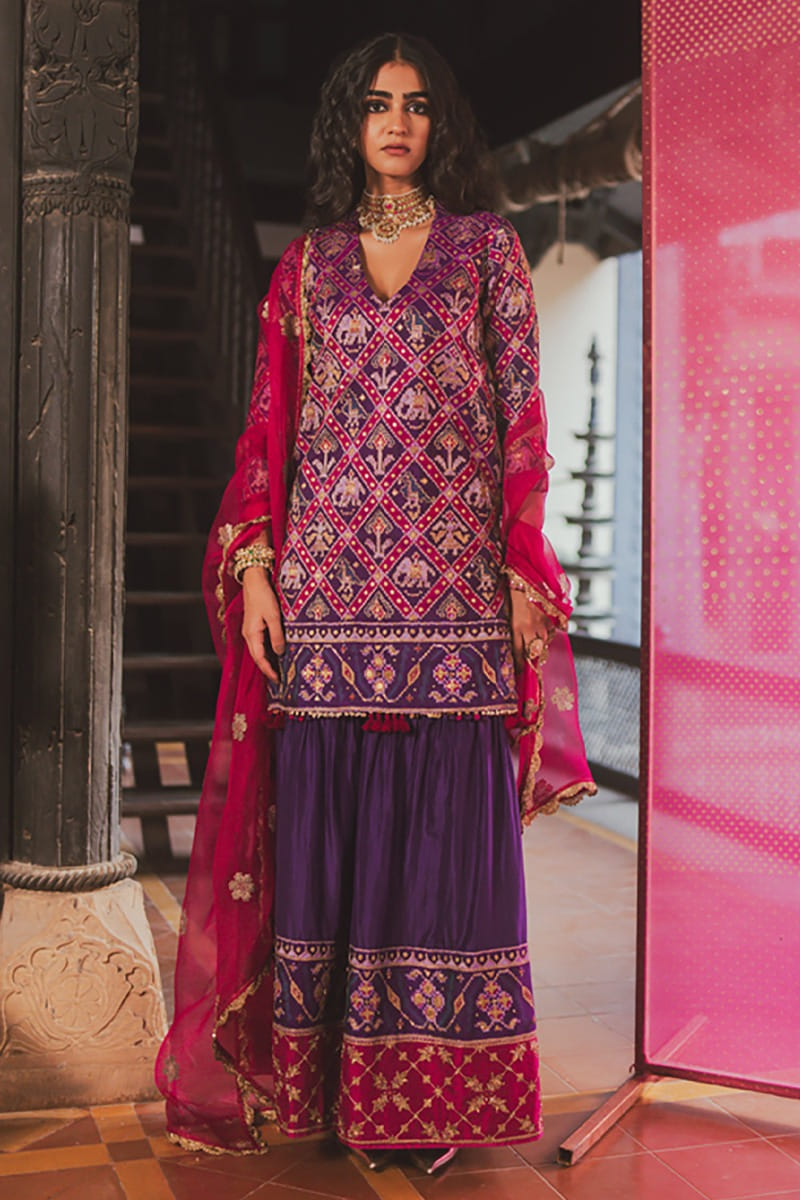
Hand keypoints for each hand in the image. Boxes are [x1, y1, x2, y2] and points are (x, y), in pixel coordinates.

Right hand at [241, 568, 284, 682]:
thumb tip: (280, 653)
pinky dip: (266, 650)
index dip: (268, 670)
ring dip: (267, 660)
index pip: (259, 658)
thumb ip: (277, 636)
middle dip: (267, 668)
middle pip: (257, 657)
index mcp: (251, 634)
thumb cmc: (264, 596)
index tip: (278, 680)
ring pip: (258, 650)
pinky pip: (259, 642)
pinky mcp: (254, 624)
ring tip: (278, 669)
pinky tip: (275, 652)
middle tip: (279, 678)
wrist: (254, 579)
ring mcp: (250, 629)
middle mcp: (248, 634)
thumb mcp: (273, 616)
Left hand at [510, 588, 551, 672]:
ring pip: (545, 642)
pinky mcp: (553, 614)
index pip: (518, 653)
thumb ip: (510, 627)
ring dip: (539, 646)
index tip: (517, 673)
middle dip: (530, 659)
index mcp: (517, 627)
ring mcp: (544, 621)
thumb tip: (511, 642)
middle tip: (527, 664)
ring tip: (534, 646)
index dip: (518, 666)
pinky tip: (544, 632)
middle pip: (533, 652)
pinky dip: (549, 633)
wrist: (525, 572)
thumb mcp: (504, 610)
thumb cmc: (509, 590)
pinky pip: (553, 630)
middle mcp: (532, 627)